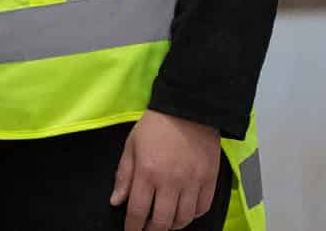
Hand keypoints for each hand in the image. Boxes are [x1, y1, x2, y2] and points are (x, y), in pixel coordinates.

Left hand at [111, 109, 218, 230]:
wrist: (189, 106)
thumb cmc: (156, 125)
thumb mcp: (132, 145)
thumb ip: (123, 175)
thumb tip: (116, 202)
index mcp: (148, 172)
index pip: (138, 212)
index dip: (133, 227)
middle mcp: (171, 181)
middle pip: (162, 222)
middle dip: (152, 230)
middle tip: (148, 229)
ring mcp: (193, 181)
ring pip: (183, 219)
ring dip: (173, 225)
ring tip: (166, 221)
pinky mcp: (210, 178)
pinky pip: (203, 207)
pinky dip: (193, 215)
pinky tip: (185, 211)